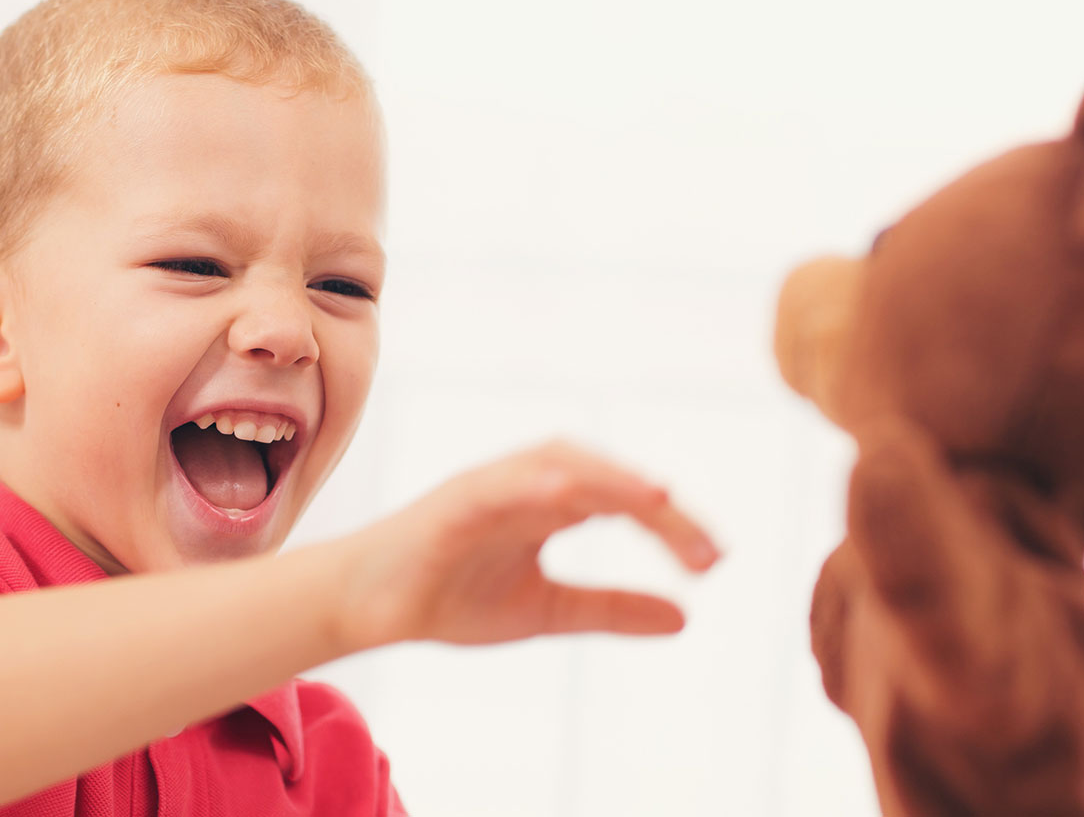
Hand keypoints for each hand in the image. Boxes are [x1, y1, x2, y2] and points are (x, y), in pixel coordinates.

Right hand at [332, 441, 720, 649]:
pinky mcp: (454, 502)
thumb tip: (686, 617)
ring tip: (660, 500)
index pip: (627, 504)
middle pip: (607, 480)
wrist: (370, 608)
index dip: (673, 529)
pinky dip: (535, 482)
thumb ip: (611, 608)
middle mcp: (529, 485)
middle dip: (658, 510)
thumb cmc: (450, 597)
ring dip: (612, 479)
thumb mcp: (548, 611)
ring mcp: (492, 487)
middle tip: (705, 554)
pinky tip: (571, 493)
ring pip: (561, 466)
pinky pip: (499, 484)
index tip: (713, 565)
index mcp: (554, 504)